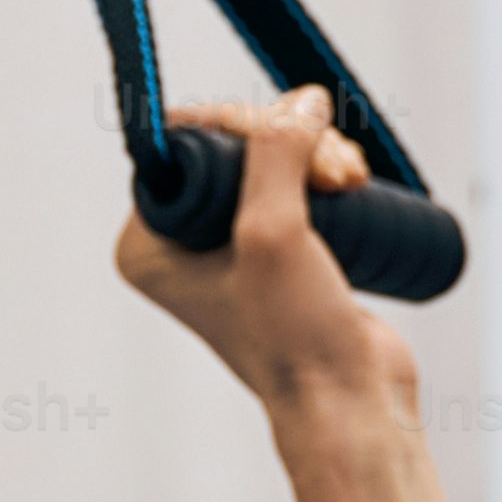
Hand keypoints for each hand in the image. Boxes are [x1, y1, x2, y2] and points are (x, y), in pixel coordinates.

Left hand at [112, 89, 415, 422]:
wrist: (351, 402)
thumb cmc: (297, 336)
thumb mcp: (274, 234)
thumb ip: (276, 156)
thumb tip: (302, 100)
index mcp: (148, 245)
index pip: (184, 142)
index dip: (242, 125)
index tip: (293, 141)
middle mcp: (179, 245)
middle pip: (230, 145)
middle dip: (291, 141)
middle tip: (337, 173)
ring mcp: (230, 249)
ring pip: (270, 159)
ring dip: (316, 154)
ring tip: (352, 184)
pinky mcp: (278, 253)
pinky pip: (295, 182)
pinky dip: (325, 173)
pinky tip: (353, 184)